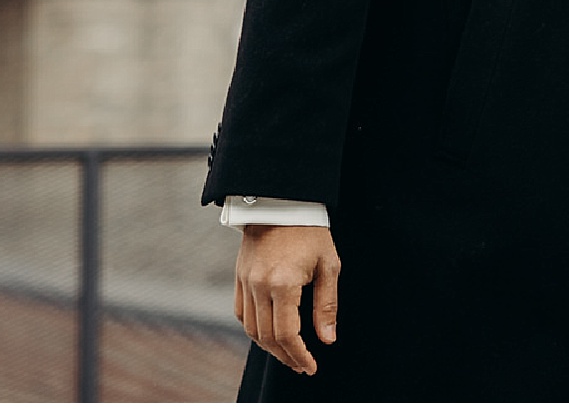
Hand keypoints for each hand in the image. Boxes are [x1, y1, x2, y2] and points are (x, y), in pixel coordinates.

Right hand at [234, 223, 340, 378]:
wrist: (283, 201)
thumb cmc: (310, 230)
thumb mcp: (329, 264)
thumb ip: (327, 304)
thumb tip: (327, 339)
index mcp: (284, 283)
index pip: (287, 334)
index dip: (299, 355)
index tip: (311, 366)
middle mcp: (260, 286)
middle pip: (268, 337)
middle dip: (286, 356)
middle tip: (301, 365)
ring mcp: (246, 282)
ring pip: (252, 330)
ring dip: (269, 347)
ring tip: (288, 354)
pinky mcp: (239, 278)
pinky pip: (241, 314)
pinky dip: (254, 329)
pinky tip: (269, 334)